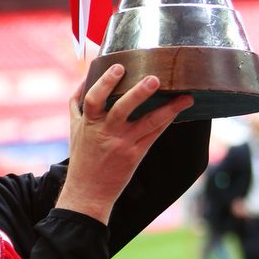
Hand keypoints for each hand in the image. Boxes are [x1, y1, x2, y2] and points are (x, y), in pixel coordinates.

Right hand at [56, 64, 193, 224]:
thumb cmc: (82, 156)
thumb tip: (84, 79)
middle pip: (122, 109)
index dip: (105, 82)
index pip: (94, 99)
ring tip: (184, 97)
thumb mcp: (74, 128)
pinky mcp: (135, 155)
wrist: (88, 191)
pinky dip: (166, 121)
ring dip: (167, 109)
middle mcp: (106, 132)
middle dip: (138, 93)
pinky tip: (178, 110)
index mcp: (89, 122)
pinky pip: (154, 135)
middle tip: (154, 79)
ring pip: (147, 123)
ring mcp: (123, 144)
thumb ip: (77, 103)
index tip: (118, 67)